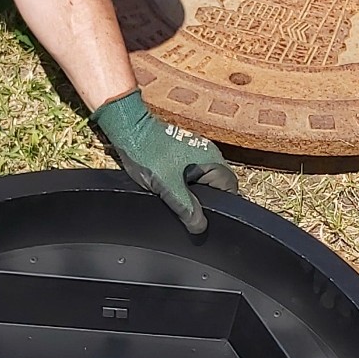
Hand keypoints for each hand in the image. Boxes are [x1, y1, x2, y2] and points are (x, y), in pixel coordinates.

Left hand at [91, 89, 238, 233]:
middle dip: (202, 201)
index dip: (219, 207)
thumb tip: (200, 227)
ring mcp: (195, 152)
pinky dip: (180, 184)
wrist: (128, 130)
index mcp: (213, 160)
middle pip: (215, 188)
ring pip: (200, 182)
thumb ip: (187, 209)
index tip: (204, 217)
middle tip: (186, 210)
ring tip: (173, 197)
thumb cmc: (148, 154)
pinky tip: (167, 188)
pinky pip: (188, 175)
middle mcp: (208, 154)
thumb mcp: (169, 189)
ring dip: (189, 193)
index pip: (230, 190)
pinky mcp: (181, 153)